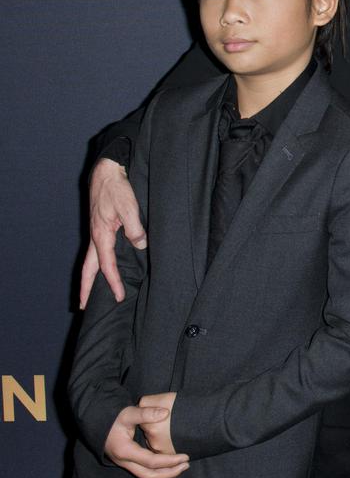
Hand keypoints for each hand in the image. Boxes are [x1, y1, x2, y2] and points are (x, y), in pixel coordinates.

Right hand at [83, 159, 144, 307]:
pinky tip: (104, 267)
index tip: (118, 297)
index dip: (113, 283)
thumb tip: (140, 245)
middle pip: (88, 268)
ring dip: (90, 277)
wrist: (107, 172)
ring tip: (89, 292)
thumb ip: (135, 229)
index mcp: (101, 235)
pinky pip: (97, 250)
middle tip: (82, 305)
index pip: (107, 266)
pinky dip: (97, 263)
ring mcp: (96, 232)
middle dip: (85, 288)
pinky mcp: (101, 227)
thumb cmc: (117, 188)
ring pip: (90, 260)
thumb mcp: (130, 208)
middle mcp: (95, 237)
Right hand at [104, 403, 187, 477]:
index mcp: (125, 451)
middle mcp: (124, 461)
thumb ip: (145, 413)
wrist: (95, 421)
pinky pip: (143, 471)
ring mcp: (124, 463)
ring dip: (164, 473)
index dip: (170, 461)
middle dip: (169, 473)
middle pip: (149, 475)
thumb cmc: (111, 417)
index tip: (185, 457)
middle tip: (186, 465)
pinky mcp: (126, 461)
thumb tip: (166, 412)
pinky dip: (157, 470)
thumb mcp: (127, 413)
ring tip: (181, 466)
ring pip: (146, 475)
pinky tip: (168, 463)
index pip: (152, 462)